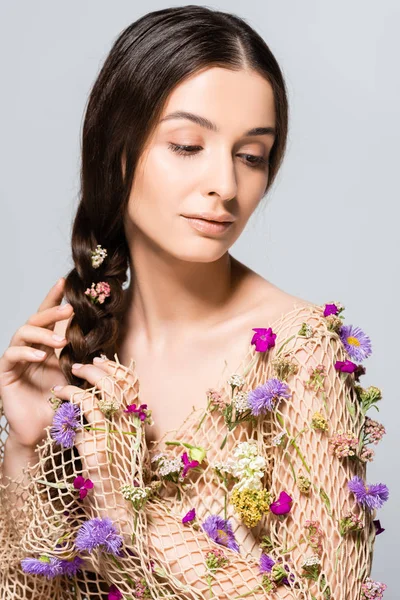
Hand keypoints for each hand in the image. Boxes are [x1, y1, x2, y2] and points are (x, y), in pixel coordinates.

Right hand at [0, 278, 73, 449]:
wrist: (44, 431)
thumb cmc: (62, 404)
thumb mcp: (78, 377)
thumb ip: (84, 357)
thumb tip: (102, 337)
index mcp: (47, 346)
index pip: (50, 317)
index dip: (54, 299)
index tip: (64, 281)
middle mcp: (31, 348)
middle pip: (36, 320)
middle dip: (53, 312)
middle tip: (70, 309)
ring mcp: (17, 359)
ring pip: (23, 332)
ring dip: (43, 333)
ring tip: (60, 342)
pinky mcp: (5, 372)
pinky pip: (12, 354)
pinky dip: (27, 352)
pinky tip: (40, 356)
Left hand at [51, 357, 142, 530]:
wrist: (119, 509)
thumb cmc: (119, 478)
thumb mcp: (125, 445)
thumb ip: (119, 424)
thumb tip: (106, 403)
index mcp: (137, 422)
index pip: (132, 384)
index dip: (116, 369)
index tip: (102, 361)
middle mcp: (130, 425)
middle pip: (117, 384)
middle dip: (97, 369)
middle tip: (79, 365)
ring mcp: (114, 435)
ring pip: (100, 394)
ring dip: (81, 380)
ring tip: (65, 380)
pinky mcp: (96, 448)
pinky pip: (81, 415)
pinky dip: (69, 399)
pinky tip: (58, 398)